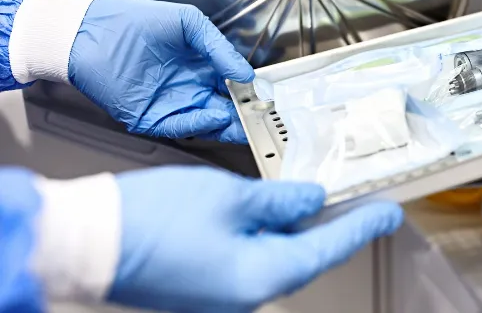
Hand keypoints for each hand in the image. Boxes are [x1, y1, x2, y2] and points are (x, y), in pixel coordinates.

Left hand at [68, 0, 254, 142]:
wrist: (90, 32)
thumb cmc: (133, 22)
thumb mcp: (188, 23)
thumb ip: (219, 47)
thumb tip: (245, 73)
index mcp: (198, 67)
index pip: (230, 86)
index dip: (248, 92)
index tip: (264, 96)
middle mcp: (186, 88)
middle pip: (223, 109)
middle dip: (243, 115)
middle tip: (263, 116)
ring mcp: (169, 105)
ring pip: (206, 122)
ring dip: (227, 124)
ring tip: (245, 120)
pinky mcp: (150, 118)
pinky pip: (180, 125)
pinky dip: (200, 123)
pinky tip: (216, 115)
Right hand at [108, 166, 402, 312]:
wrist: (82, 244)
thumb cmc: (151, 221)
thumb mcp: (229, 197)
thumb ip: (279, 200)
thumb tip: (311, 200)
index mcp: (261, 275)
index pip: (328, 248)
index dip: (362, 225)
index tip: (388, 213)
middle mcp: (246, 295)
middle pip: (305, 255)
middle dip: (333, 226)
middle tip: (359, 203)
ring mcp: (223, 296)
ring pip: (277, 256)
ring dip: (297, 228)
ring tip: (316, 198)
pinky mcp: (204, 287)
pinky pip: (250, 259)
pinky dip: (266, 234)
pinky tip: (269, 210)